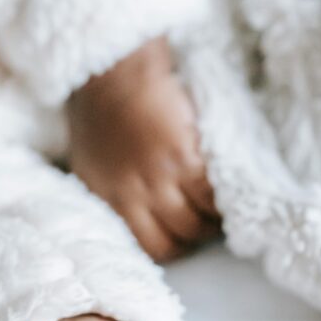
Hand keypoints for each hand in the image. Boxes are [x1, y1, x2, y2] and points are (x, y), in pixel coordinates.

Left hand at [68, 37, 220, 262]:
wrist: (113, 72)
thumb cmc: (101, 113)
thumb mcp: (92, 164)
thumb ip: (113, 194)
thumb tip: (138, 216)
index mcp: (108, 201)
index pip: (150, 248)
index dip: (174, 246)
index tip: (186, 235)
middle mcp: (132, 197)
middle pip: (177, 240)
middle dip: (197, 235)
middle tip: (210, 220)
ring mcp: (158, 179)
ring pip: (197, 223)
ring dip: (214, 219)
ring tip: (221, 206)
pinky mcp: (183, 158)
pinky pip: (211, 194)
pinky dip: (223, 197)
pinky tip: (227, 188)